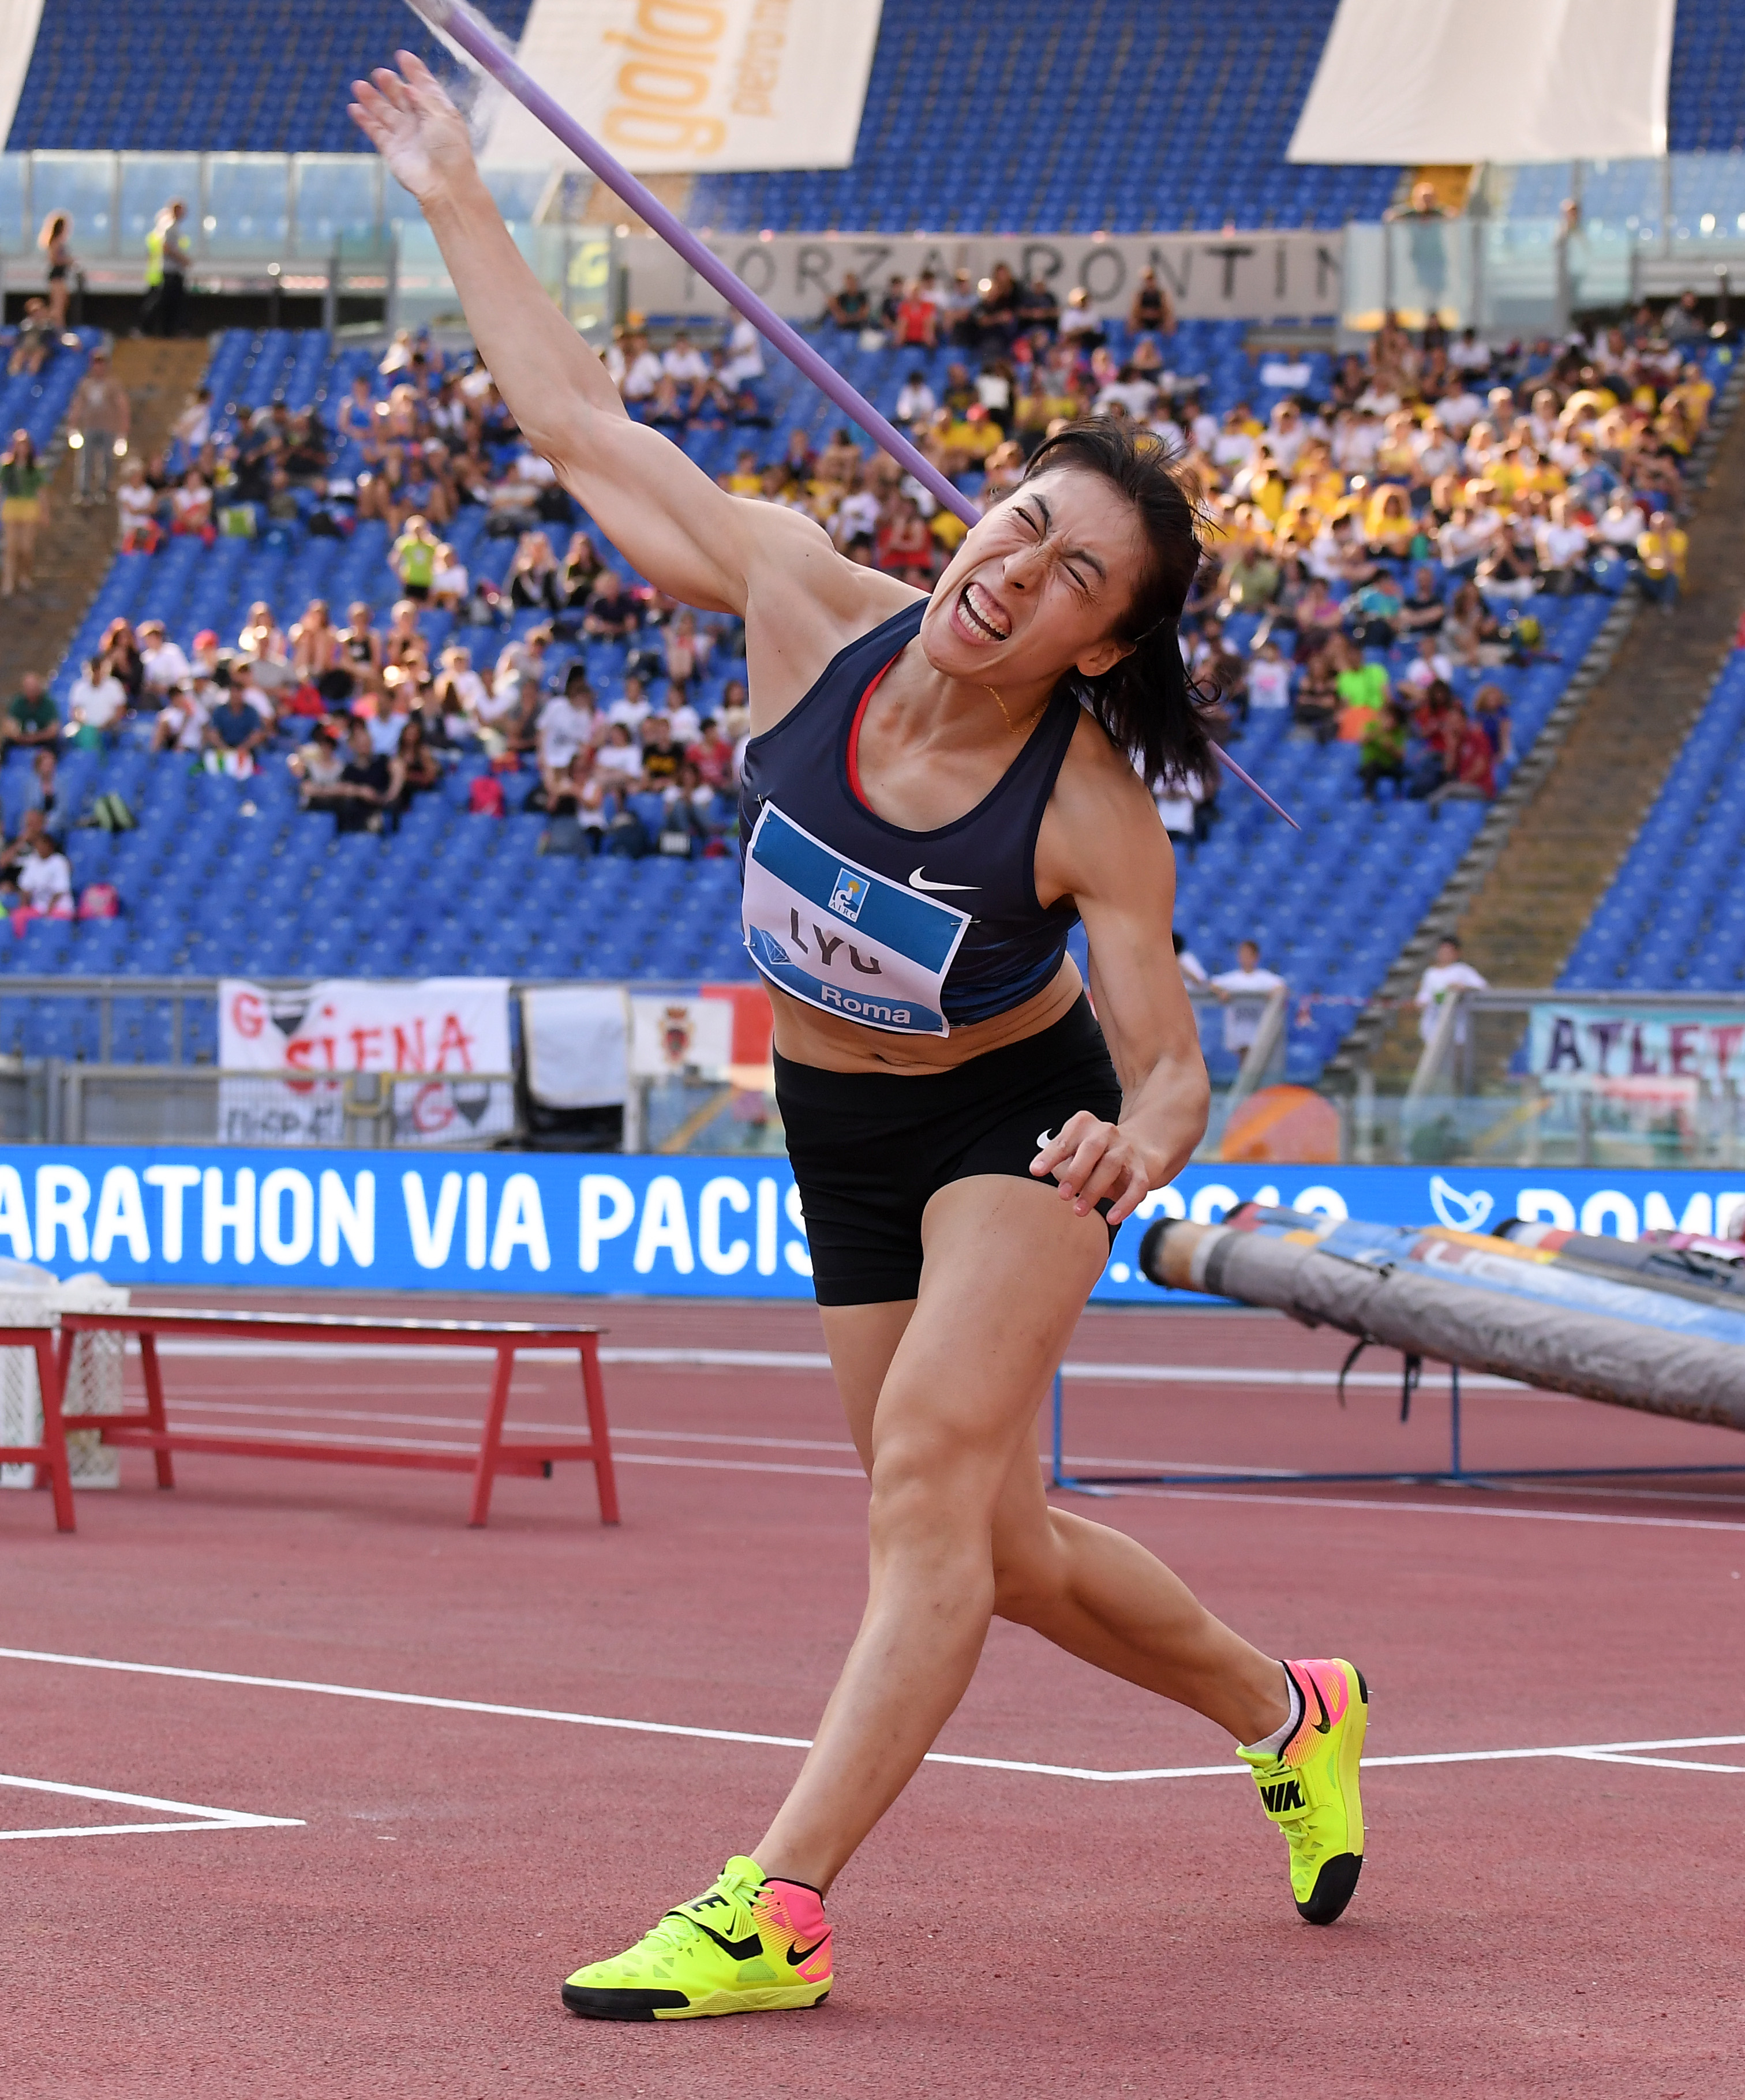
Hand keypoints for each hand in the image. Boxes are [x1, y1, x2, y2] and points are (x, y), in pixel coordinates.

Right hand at [349, 50, 475, 206]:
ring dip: (372, 99)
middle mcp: (421, 123)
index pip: (424, 86)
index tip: (402, 55)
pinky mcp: (392, 150)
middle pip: (402, 97)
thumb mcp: (442, 117)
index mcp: (439, 113)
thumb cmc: (451, 152)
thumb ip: (423, 100)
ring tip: (359, 85)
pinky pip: (375, 131)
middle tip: (380, 73)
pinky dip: (364, 119)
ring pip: (385, 112)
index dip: (414, 71)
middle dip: (390, 84)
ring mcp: (406, 136)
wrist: (445, 186)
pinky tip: (354, 107)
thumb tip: (408, 87)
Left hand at [1030, 1111, 1155, 1228]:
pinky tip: (1113, 1218)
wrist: (1138, 1148)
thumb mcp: (1073, 1154)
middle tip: (1062, 1195)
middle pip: (1092, 1148)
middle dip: (1076, 1172)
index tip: (1035, 1171)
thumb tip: (1048, 1176)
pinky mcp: (1142, 1169)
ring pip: (1111, 1166)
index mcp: (1084, 1125)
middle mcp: (1106, 1132)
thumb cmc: (1092, 1156)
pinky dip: (1125, 1203)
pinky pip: (1137, 1186)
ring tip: (1079, 1211)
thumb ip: (1059, 1164)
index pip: (1065, 1140)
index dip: (1050, 1156)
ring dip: (1094, 1190)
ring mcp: (1126, 1149)